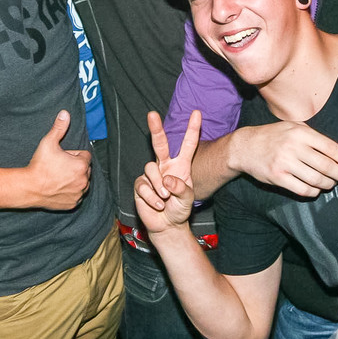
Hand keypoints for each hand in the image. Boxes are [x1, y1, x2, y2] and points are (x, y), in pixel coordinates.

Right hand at [22, 110, 91, 209]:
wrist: (29, 187)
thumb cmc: (39, 166)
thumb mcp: (48, 142)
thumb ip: (59, 127)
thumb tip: (65, 113)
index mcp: (81, 166)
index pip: (85, 156)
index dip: (73, 155)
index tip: (62, 157)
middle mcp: (84, 181)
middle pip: (84, 169)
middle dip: (75, 166)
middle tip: (59, 166)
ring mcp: (78, 194)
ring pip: (82, 183)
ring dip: (75, 179)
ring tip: (58, 177)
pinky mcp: (72, 204)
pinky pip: (76, 195)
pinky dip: (70, 192)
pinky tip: (58, 187)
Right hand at [134, 111, 200, 233]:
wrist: (166, 225)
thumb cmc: (179, 209)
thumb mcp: (188, 199)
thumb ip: (182, 188)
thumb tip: (168, 178)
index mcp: (180, 166)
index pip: (188, 145)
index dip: (192, 129)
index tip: (197, 113)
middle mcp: (165, 166)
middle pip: (159, 144)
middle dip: (156, 128)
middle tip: (152, 114)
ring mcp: (151, 175)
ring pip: (150, 168)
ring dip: (159, 185)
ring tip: (165, 198)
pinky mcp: (140, 185)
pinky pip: (143, 186)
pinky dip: (151, 197)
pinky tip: (157, 205)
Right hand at [228, 121, 337, 197]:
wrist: (245, 147)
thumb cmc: (273, 136)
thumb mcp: (293, 127)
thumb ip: (315, 136)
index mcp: (301, 133)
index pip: (331, 148)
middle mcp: (293, 147)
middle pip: (327, 166)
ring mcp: (285, 163)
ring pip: (317, 179)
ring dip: (329, 184)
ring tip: (331, 183)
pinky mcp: (278, 177)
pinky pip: (303, 189)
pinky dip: (314, 191)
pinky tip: (316, 188)